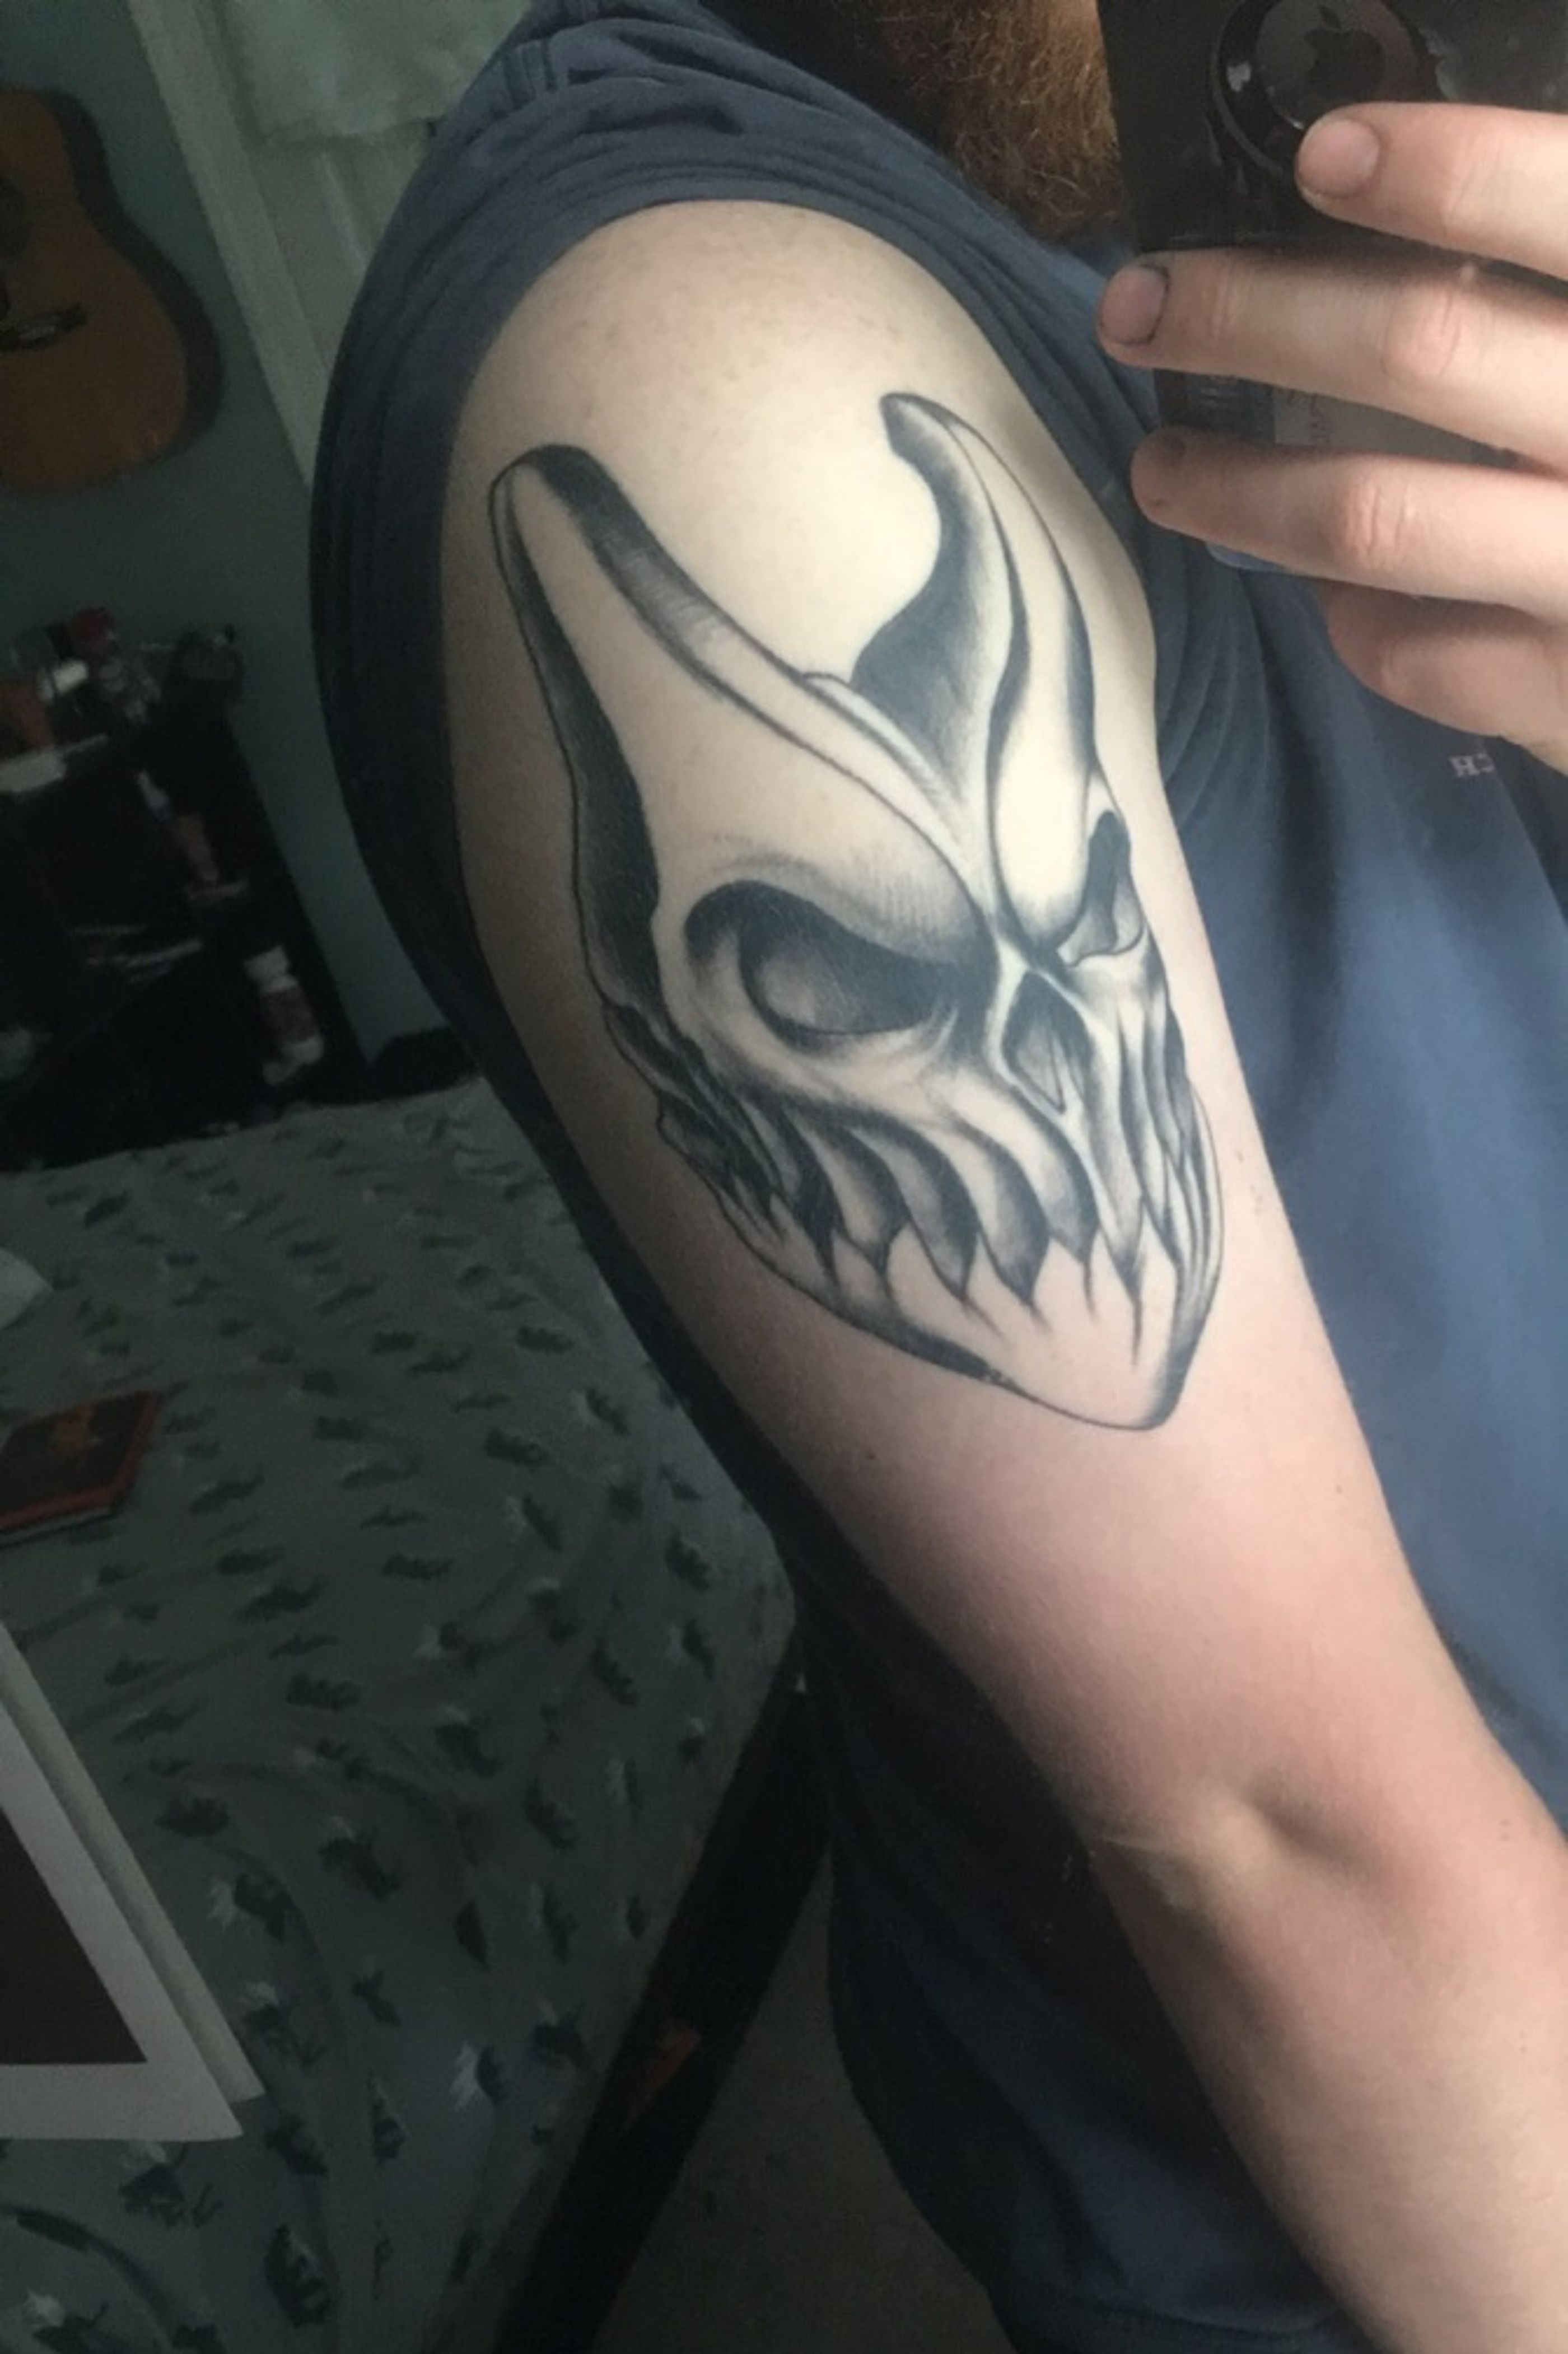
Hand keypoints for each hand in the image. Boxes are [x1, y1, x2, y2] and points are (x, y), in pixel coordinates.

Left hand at [1095, 103, 1567, 776]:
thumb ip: (1541, 296)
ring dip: (1240, 490)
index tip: (1322, 156)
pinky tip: (1325, 586)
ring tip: (1163, 469)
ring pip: (1371, 516)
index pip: (1557, 204)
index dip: (1444, 170)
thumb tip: (1382, 228)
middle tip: (1140, 308)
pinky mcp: (1556, 691)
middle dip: (1250, 318)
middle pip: (1416, 348)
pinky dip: (1347, 616)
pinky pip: (1412, 652)